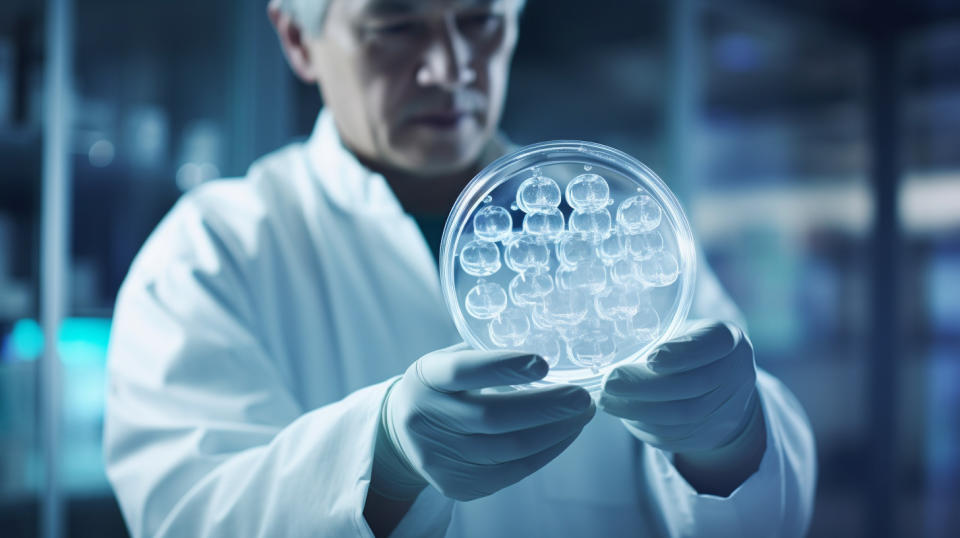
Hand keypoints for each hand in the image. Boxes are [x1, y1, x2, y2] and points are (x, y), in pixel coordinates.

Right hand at [373, 343, 595, 501]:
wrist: (402, 433)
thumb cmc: (441, 386)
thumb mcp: (449, 360)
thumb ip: (487, 355)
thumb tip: (550, 348)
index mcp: (426, 377)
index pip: (461, 372)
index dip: (502, 366)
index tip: (543, 362)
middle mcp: (426, 419)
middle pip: (491, 418)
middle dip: (546, 408)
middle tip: (583, 396)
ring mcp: (439, 457)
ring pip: (509, 450)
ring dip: (555, 432)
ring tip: (582, 413)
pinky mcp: (457, 485)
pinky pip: (513, 471)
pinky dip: (547, 451)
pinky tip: (565, 433)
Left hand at [599, 320, 759, 454]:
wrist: (717, 384)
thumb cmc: (686, 348)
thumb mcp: (679, 330)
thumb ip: (659, 337)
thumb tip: (613, 352)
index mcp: (729, 338)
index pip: (713, 344)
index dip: (682, 353)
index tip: (650, 357)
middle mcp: (738, 373)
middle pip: (693, 386)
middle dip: (646, 386)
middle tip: (610, 383)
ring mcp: (730, 408)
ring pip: (683, 417)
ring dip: (640, 410)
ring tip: (608, 401)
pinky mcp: (714, 434)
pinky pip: (678, 436)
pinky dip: (647, 427)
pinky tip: (625, 416)